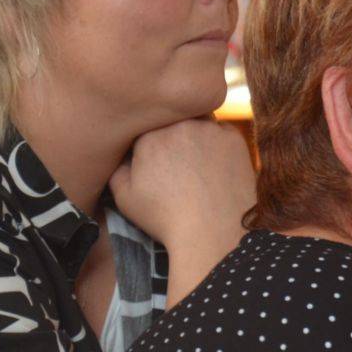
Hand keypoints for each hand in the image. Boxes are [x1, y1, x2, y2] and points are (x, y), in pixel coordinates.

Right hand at [110, 118, 255, 299]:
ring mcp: (210, 129)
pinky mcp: (234, 139)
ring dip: (194, 135)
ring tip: (194, 164)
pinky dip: (217, 144)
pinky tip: (214, 167)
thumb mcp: (124, 197)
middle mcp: (180, 124)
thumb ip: (117, 167)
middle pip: (172, 120)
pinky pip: (221, 132)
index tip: (153, 159)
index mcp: (149, 135)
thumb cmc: (166, 217)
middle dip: (170, 134)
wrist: (213, 232)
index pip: (145, 125)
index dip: (147, 142)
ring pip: (198, 122)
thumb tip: (123, 153)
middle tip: (175, 162)